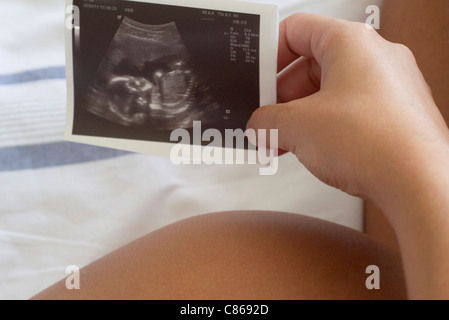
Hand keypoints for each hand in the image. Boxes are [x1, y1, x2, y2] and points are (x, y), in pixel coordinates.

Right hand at [247, 13, 448, 203]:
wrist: (420, 183)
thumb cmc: (377, 142)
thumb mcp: (298, 127)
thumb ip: (267, 121)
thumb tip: (260, 124)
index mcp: (350, 42)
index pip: (295, 29)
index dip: (268, 52)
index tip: (256, 75)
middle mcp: (374, 56)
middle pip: (311, 64)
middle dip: (281, 95)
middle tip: (266, 118)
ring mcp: (388, 84)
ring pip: (329, 90)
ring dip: (301, 115)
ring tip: (284, 139)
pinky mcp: (394, 112)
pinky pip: (348, 109)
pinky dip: (324, 125)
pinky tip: (310, 148)